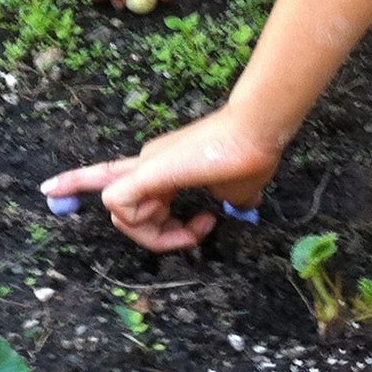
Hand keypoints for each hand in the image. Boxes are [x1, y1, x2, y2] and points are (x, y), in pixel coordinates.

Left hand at [42, 107, 280, 253]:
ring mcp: (145, 167)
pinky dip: (140, 222)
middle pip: (127, 217)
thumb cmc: (248, 157)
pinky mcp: (145, 172)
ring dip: (155, 235)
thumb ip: (228, 199)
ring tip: (193, 226)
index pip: (133, 197)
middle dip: (161, 238)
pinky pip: (117, 204)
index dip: (156, 226)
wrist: (254, 132)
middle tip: (197, 235)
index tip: (204, 226)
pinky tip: (171, 211)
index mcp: (165, 171)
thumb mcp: (235, 190)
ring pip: (119, 216)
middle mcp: (148, 167)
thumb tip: (243, 204)